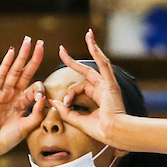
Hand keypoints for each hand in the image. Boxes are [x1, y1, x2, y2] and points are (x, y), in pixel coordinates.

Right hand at [0, 36, 46, 154]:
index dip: (39, 89)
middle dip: (33, 58)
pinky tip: (12, 52)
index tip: (40, 97)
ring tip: (28, 41)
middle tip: (41, 43)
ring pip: (14, 70)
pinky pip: (1, 75)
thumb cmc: (7, 139)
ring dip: (21, 55)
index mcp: (22, 103)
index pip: (34, 88)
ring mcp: (2, 92)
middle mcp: (13, 94)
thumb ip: (36, 113)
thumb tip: (44, 98)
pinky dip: (6, 63)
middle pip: (26, 72)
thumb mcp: (27, 126)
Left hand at [52, 30, 126, 146]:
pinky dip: (97, 51)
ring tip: (87, 34)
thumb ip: (65, 110)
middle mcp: (104, 88)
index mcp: (98, 97)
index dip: (68, 94)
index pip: (79, 88)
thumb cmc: (100, 130)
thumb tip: (52, 101)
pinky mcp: (110, 82)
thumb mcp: (77, 119)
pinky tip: (91, 39)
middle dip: (72, 61)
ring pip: (98, 62)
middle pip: (85, 71)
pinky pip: (103, 63)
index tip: (63, 103)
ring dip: (92, 47)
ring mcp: (108, 84)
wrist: (114, 132)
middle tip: (61, 50)